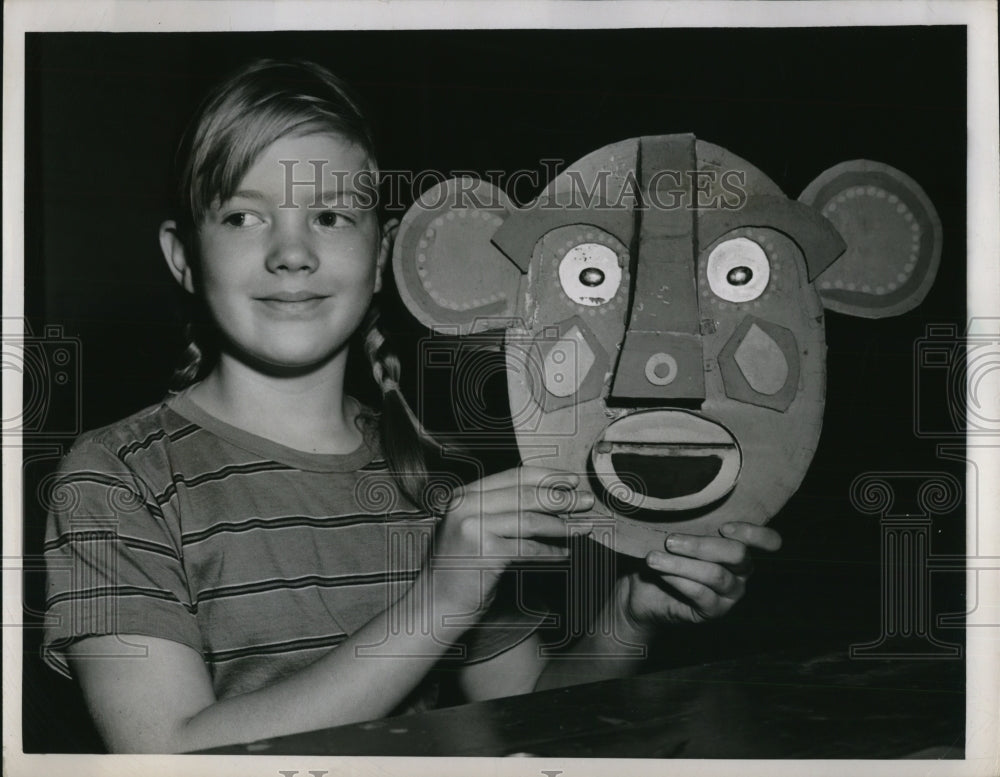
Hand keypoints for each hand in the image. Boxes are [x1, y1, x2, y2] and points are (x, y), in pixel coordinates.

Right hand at [427, 466, 592, 617]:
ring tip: (585, 527)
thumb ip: (498, 509)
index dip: (548, 476)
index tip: (572, 481)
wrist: (435, 604)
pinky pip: (529, 548)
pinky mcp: (485, 552)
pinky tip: (566, 554)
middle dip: (562, 497)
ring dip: (564, 524)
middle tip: (587, 501)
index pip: (515, 476)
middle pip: (526, 493)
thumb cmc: (457, 568)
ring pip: (531, 519)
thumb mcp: (471, 527)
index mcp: (465, 494)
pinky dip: (551, 551)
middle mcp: (466, 505)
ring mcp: (473, 527)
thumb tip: (547, 497)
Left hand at [619, 522, 781, 627]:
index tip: (722, 527)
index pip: (769, 541)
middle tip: (670, 541)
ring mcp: (731, 593)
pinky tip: (661, 574)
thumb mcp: (676, 534)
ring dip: (680, 564)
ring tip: (654, 558)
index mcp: (739, 545)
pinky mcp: (715, 611)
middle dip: (701, 545)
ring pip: (715, 574)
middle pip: (737, 554)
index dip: (753, 533)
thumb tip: (677, 504)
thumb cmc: (664, 555)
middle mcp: (742, 570)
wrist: (644, 592)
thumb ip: (687, 522)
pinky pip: (701, 594)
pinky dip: (678, 581)